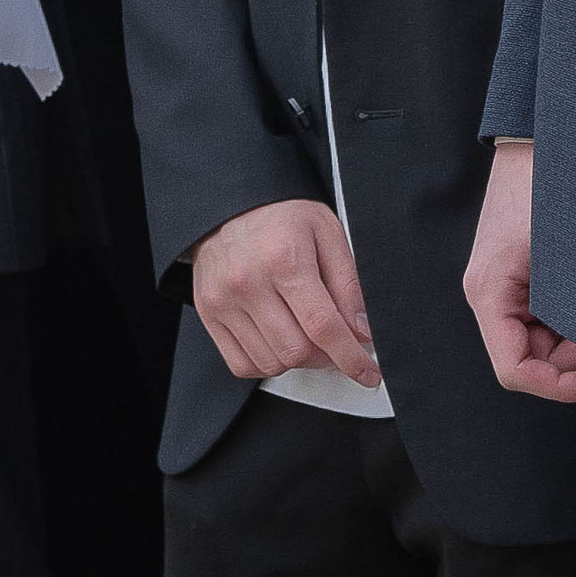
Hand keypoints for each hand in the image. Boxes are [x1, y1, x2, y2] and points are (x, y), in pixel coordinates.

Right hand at [191, 198, 378, 388]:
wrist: (231, 204)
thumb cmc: (281, 216)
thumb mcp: (328, 233)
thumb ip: (347, 284)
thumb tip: (360, 331)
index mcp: (283, 259)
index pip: (322, 326)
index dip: (351, 357)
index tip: (367, 372)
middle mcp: (248, 282)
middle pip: (296, 351)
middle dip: (326, 357)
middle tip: (334, 340)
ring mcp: (223, 301)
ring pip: (271, 363)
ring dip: (298, 360)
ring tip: (305, 334)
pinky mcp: (209, 313)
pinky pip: (242, 364)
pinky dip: (268, 363)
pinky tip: (279, 341)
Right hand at [463, 139, 575, 403]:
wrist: (548, 129)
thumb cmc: (552, 182)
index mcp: (489, 291)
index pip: (515, 369)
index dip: (559, 388)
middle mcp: (491, 292)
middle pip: (531, 358)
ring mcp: (507, 282)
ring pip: (542, 339)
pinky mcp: (524, 272)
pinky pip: (547, 314)